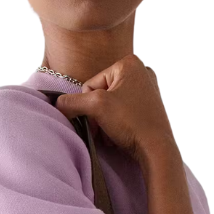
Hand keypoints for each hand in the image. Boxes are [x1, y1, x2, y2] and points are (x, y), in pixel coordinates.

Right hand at [54, 54, 176, 163]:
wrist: (156, 149)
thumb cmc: (131, 123)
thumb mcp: (96, 107)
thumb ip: (72, 102)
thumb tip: (57, 104)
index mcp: (129, 63)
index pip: (91, 84)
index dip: (89, 105)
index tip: (98, 120)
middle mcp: (141, 72)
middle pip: (101, 94)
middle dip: (98, 115)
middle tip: (103, 131)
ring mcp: (147, 89)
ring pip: (111, 104)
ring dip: (106, 121)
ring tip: (113, 134)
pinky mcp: (149, 106)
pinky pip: (123, 111)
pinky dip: (117, 124)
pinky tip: (121, 134)